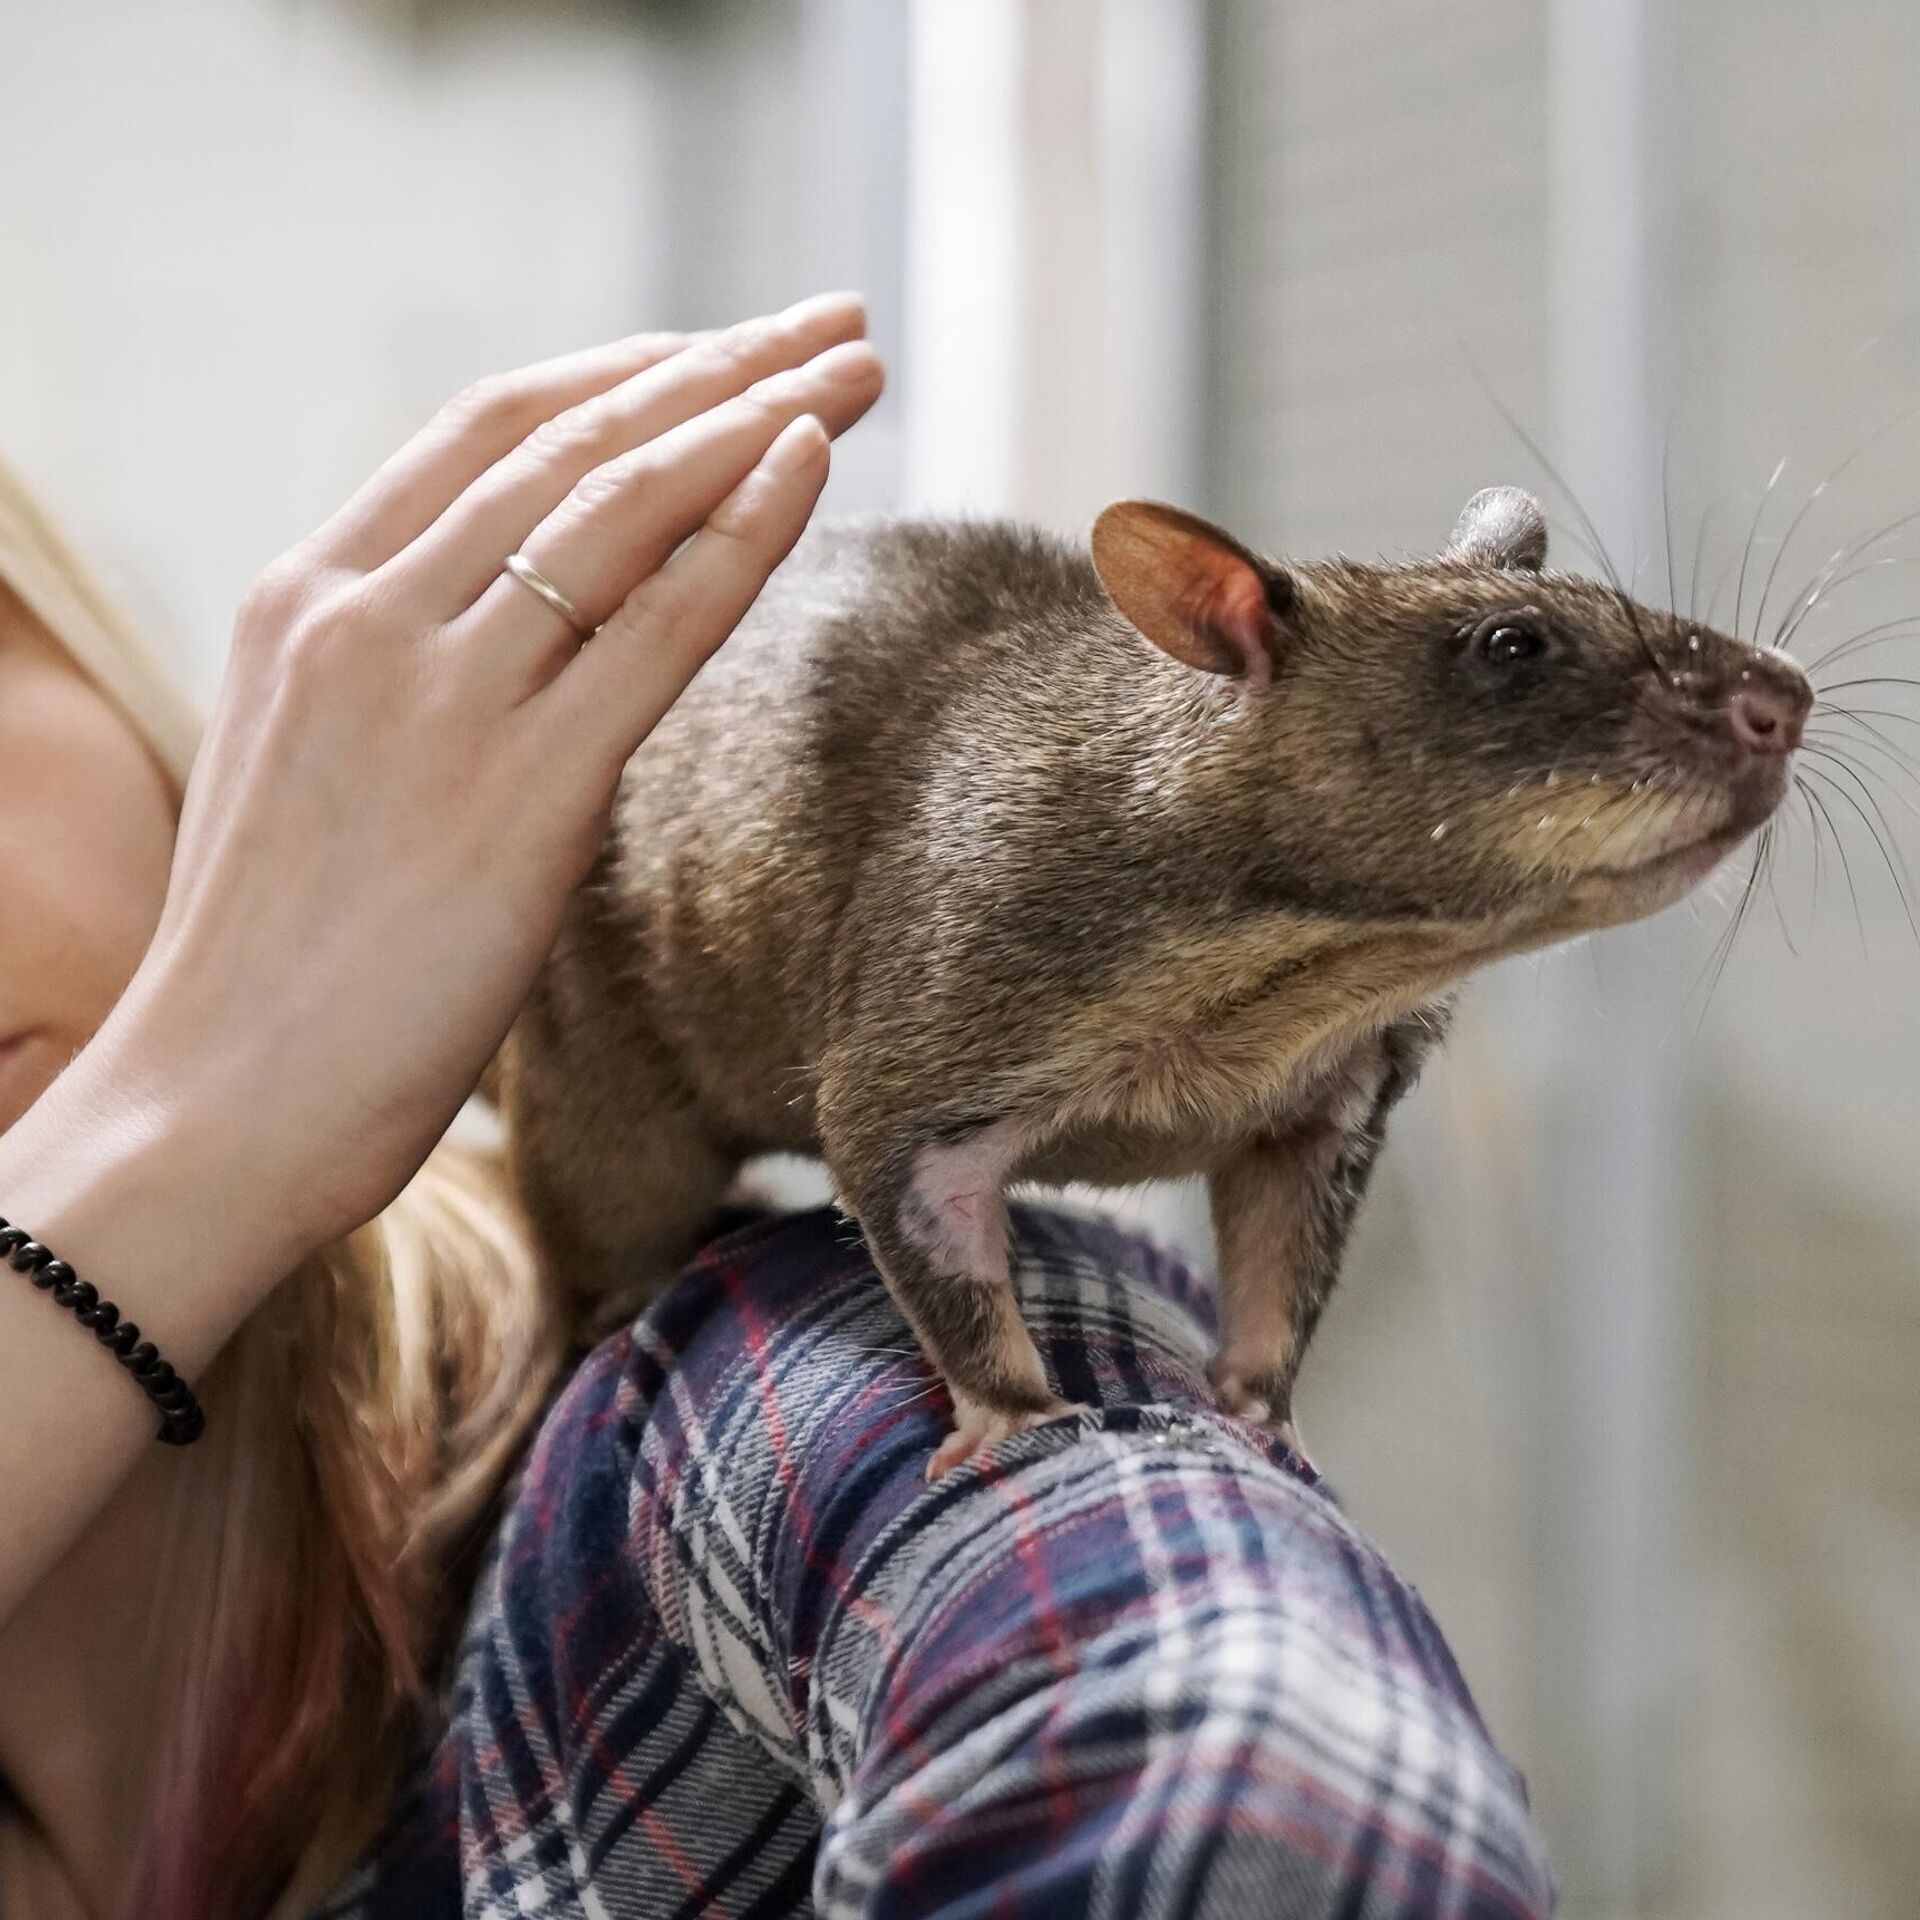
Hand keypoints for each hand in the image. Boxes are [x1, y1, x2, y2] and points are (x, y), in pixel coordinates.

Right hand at [99, 292, 882, 1273]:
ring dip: (755, 414)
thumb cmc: (274, 970)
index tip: (723, 352)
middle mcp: (364, 616)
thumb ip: (409, 684)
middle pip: (570, 438)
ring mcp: (437, 696)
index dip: (623, 374)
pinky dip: (741, 530)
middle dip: (717, 363)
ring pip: (619, 504)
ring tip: (856, 363)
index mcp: (307, 599)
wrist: (212, 1109)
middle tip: (831, 321)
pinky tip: (813, 461)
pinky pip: (655, 626)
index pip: (487, 432)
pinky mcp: (516, 793)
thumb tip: (539, 648)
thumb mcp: (317, 772)